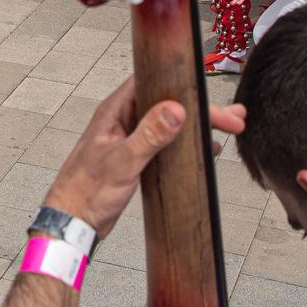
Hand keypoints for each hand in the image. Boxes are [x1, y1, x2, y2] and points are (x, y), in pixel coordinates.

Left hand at [43, 81, 246, 240]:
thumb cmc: (85, 191)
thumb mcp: (122, 161)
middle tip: (234, 118)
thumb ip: (149, 135)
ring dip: (198, 126)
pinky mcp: (136, 157)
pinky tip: (208, 150)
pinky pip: (167, 143)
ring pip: (170, 123)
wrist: (72, 222)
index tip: (210, 95)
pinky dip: (188, 144)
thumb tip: (176, 110)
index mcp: (115, 111)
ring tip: (230, 130)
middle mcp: (123, 120)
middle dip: (202, 109)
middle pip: (168, 103)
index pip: (154, 84)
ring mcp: (130, 138)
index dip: (184, 85)